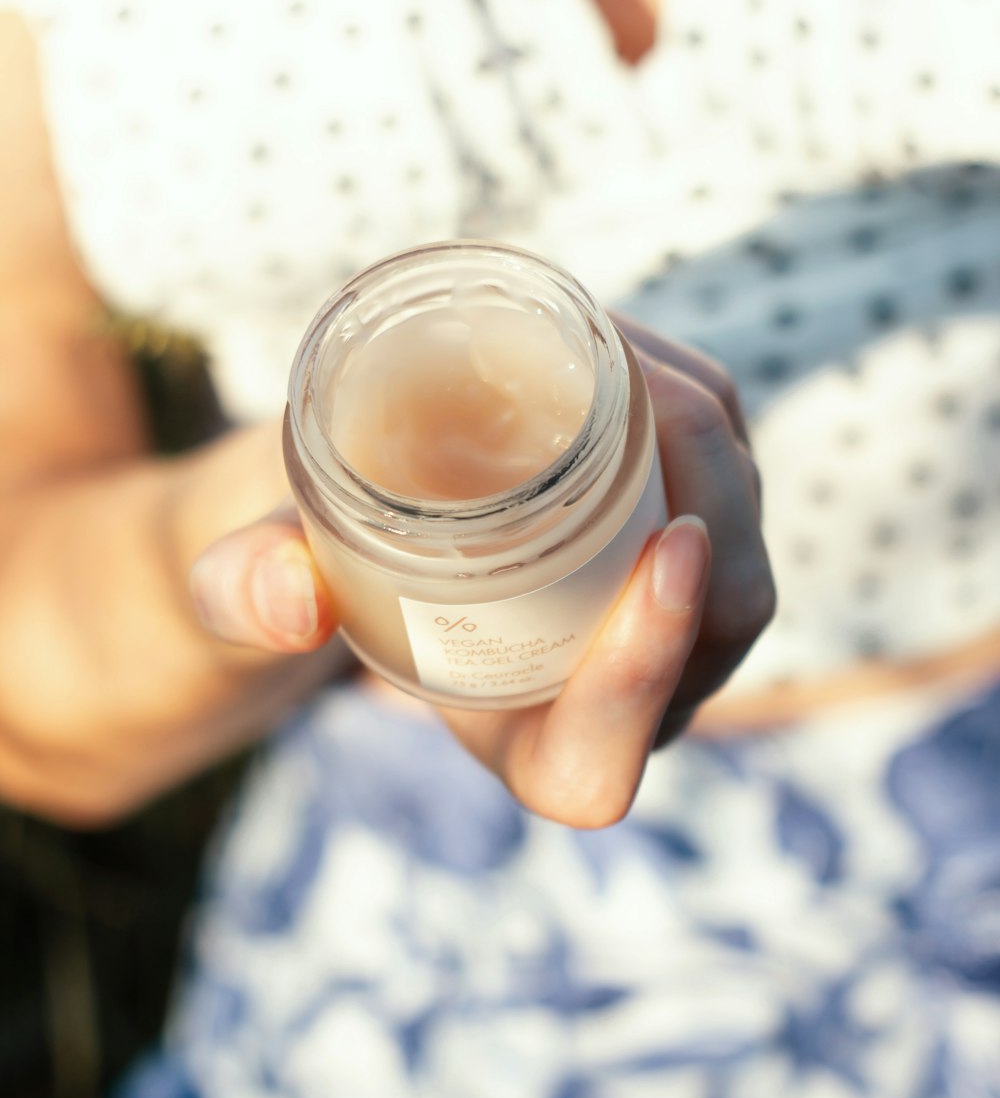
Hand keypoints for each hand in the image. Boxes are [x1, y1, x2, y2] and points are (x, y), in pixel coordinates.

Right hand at [190, 321, 773, 826]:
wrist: (351, 529)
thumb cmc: (302, 571)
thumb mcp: (250, 583)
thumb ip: (244, 593)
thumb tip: (286, 596)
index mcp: (534, 755)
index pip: (611, 751)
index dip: (652, 665)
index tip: (666, 552)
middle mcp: (626, 705)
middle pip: (726, 619)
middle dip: (711, 499)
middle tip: (638, 390)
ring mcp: (672, 631)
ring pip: (744, 543)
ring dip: (706, 441)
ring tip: (622, 346)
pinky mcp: (692, 552)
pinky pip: (732, 485)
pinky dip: (697, 407)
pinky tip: (633, 342)